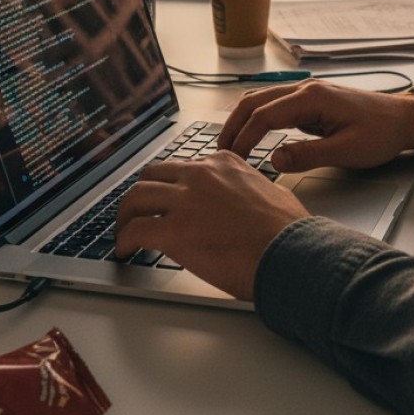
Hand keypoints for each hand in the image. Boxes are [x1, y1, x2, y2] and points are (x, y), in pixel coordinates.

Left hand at [114, 155, 307, 300]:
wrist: (289, 251)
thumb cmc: (286, 230)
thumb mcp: (268, 191)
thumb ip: (246, 189)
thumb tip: (242, 204)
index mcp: (224, 163)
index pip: (184, 166)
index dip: (172, 186)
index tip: (168, 200)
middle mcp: (201, 174)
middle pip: (153, 174)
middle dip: (142, 194)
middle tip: (137, 213)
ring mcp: (185, 200)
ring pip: (136, 196)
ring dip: (125, 215)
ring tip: (124, 232)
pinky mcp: (174, 231)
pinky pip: (135, 230)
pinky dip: (124, 240)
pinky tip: (125, 251)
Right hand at [217, 80, 413, 172]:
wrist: (403, 120)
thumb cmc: (380, 134)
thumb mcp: (345, 152)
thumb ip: (307, 156)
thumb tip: (273, 160)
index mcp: (312, 97)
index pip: (264, 115)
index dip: (244, 138)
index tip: (233, 160)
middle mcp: (305, 89)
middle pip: (254, 101)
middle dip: (233, 126)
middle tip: (220, 153)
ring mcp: (307, 93)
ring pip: (261, 100)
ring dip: (242, 120)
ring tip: (230, 147)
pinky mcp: (310, 102)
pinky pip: (274, 106)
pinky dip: (257, 119)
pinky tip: (252, 137)